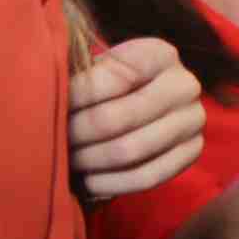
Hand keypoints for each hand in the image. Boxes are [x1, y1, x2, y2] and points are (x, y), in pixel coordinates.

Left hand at [67, 37, 205, 200]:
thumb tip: (44, 96)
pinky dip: (111, 184)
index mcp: (159, 54)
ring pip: (130, 151)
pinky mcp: (193, 151)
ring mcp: (194, 119)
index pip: (112, 78)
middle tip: (55, 141)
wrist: (145, 98)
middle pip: (118, 118)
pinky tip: (89, 181)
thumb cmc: (109, 83)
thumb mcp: (98, 66)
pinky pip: (148, 177)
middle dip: (77, 134)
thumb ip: (79, 76)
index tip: (51, 109)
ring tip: (68, 161)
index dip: (74, 97)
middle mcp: (185, 84)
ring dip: (90, 161)